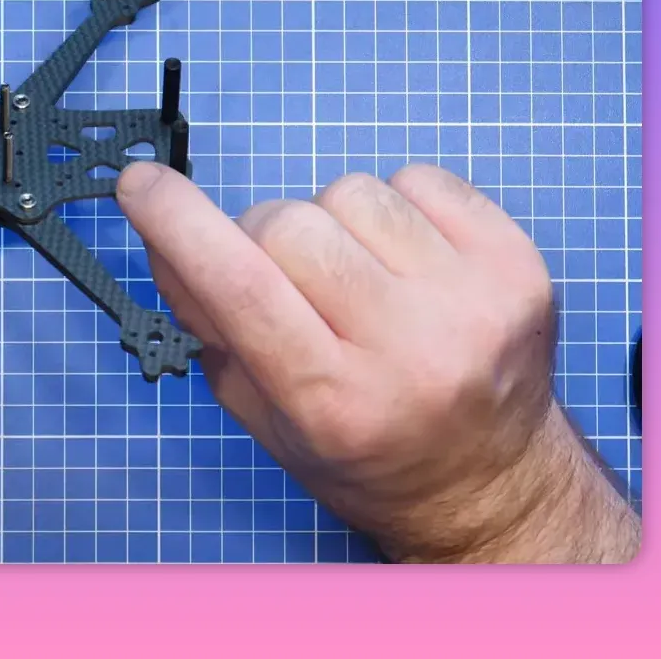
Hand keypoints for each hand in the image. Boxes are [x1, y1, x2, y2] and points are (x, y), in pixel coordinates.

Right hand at [117, 161, 639, 562]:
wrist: (488, 483)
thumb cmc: (361, 452)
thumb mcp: (261, 413)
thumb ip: (205, 324)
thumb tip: (162, 231)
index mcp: (333, 401)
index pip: (239, 285)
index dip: (176, 222)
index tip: (139, 184)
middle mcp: (412, 351)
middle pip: (287, 224)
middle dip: (262, 238)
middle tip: (285, 283)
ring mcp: (475, 303)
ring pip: (351, 190)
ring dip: (333, 223)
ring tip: (357, 277)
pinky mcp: (521, 263)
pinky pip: (419, 178)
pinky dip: (395, 208)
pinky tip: (405, 261)